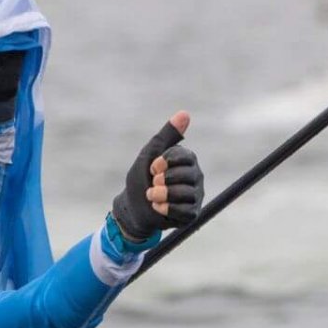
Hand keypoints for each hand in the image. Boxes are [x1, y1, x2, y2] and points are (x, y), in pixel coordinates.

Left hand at [111, 112, 202, 242]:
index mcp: (187, 160)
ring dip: (163, 195)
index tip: (152, 168)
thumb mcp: (149, 154)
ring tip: (151, 196)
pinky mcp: (191, 213)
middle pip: (187, 175)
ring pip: (186, 194)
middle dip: (163, 180)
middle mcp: (195, 176)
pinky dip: (166, 209)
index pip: (185, 156)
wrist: (133, 207)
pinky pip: (185, 211)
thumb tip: (185, 113)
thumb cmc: (142, 178)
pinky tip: (157, 207)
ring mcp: (195, 195)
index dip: (166, 162)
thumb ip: (167, 135)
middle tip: (152, 183)